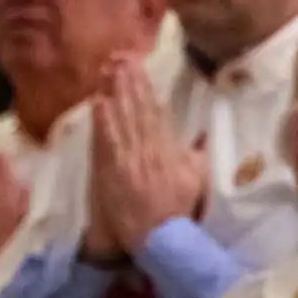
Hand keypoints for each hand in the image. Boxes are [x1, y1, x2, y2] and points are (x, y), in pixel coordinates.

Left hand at [95, 63, 203, 251]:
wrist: (161, 241)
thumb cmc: (178, 213)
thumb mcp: (197, 182)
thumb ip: (197, 157)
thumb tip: (199, 136)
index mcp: (169, 150)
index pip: (156, 111)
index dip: (146, 87)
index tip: (138, 66)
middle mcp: (149, 150)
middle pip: (137, 109)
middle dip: (129, 81)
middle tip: (120, 56)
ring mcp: (129, 160)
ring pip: (121, 120)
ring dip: (115, 93)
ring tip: (108, 70)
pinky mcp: (112, 173)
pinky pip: (106, 142)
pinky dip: (102, 122)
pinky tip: (97, 102)